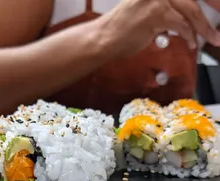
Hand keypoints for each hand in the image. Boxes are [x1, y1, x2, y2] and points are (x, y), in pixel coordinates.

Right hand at [98, 0, 219, 57]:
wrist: (104, 38)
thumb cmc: (122, 28)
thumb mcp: (146, 10)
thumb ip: (166, 10)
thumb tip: (184, 18)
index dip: (207, 1)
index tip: (217, 6)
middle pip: (192, 0)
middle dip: (211, 10)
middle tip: (217, 29)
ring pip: (190, 11)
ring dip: (202, 28)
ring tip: (210, 39)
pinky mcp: (156, 13)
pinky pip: (181, 25)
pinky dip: (189, 35)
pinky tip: (191, 43)